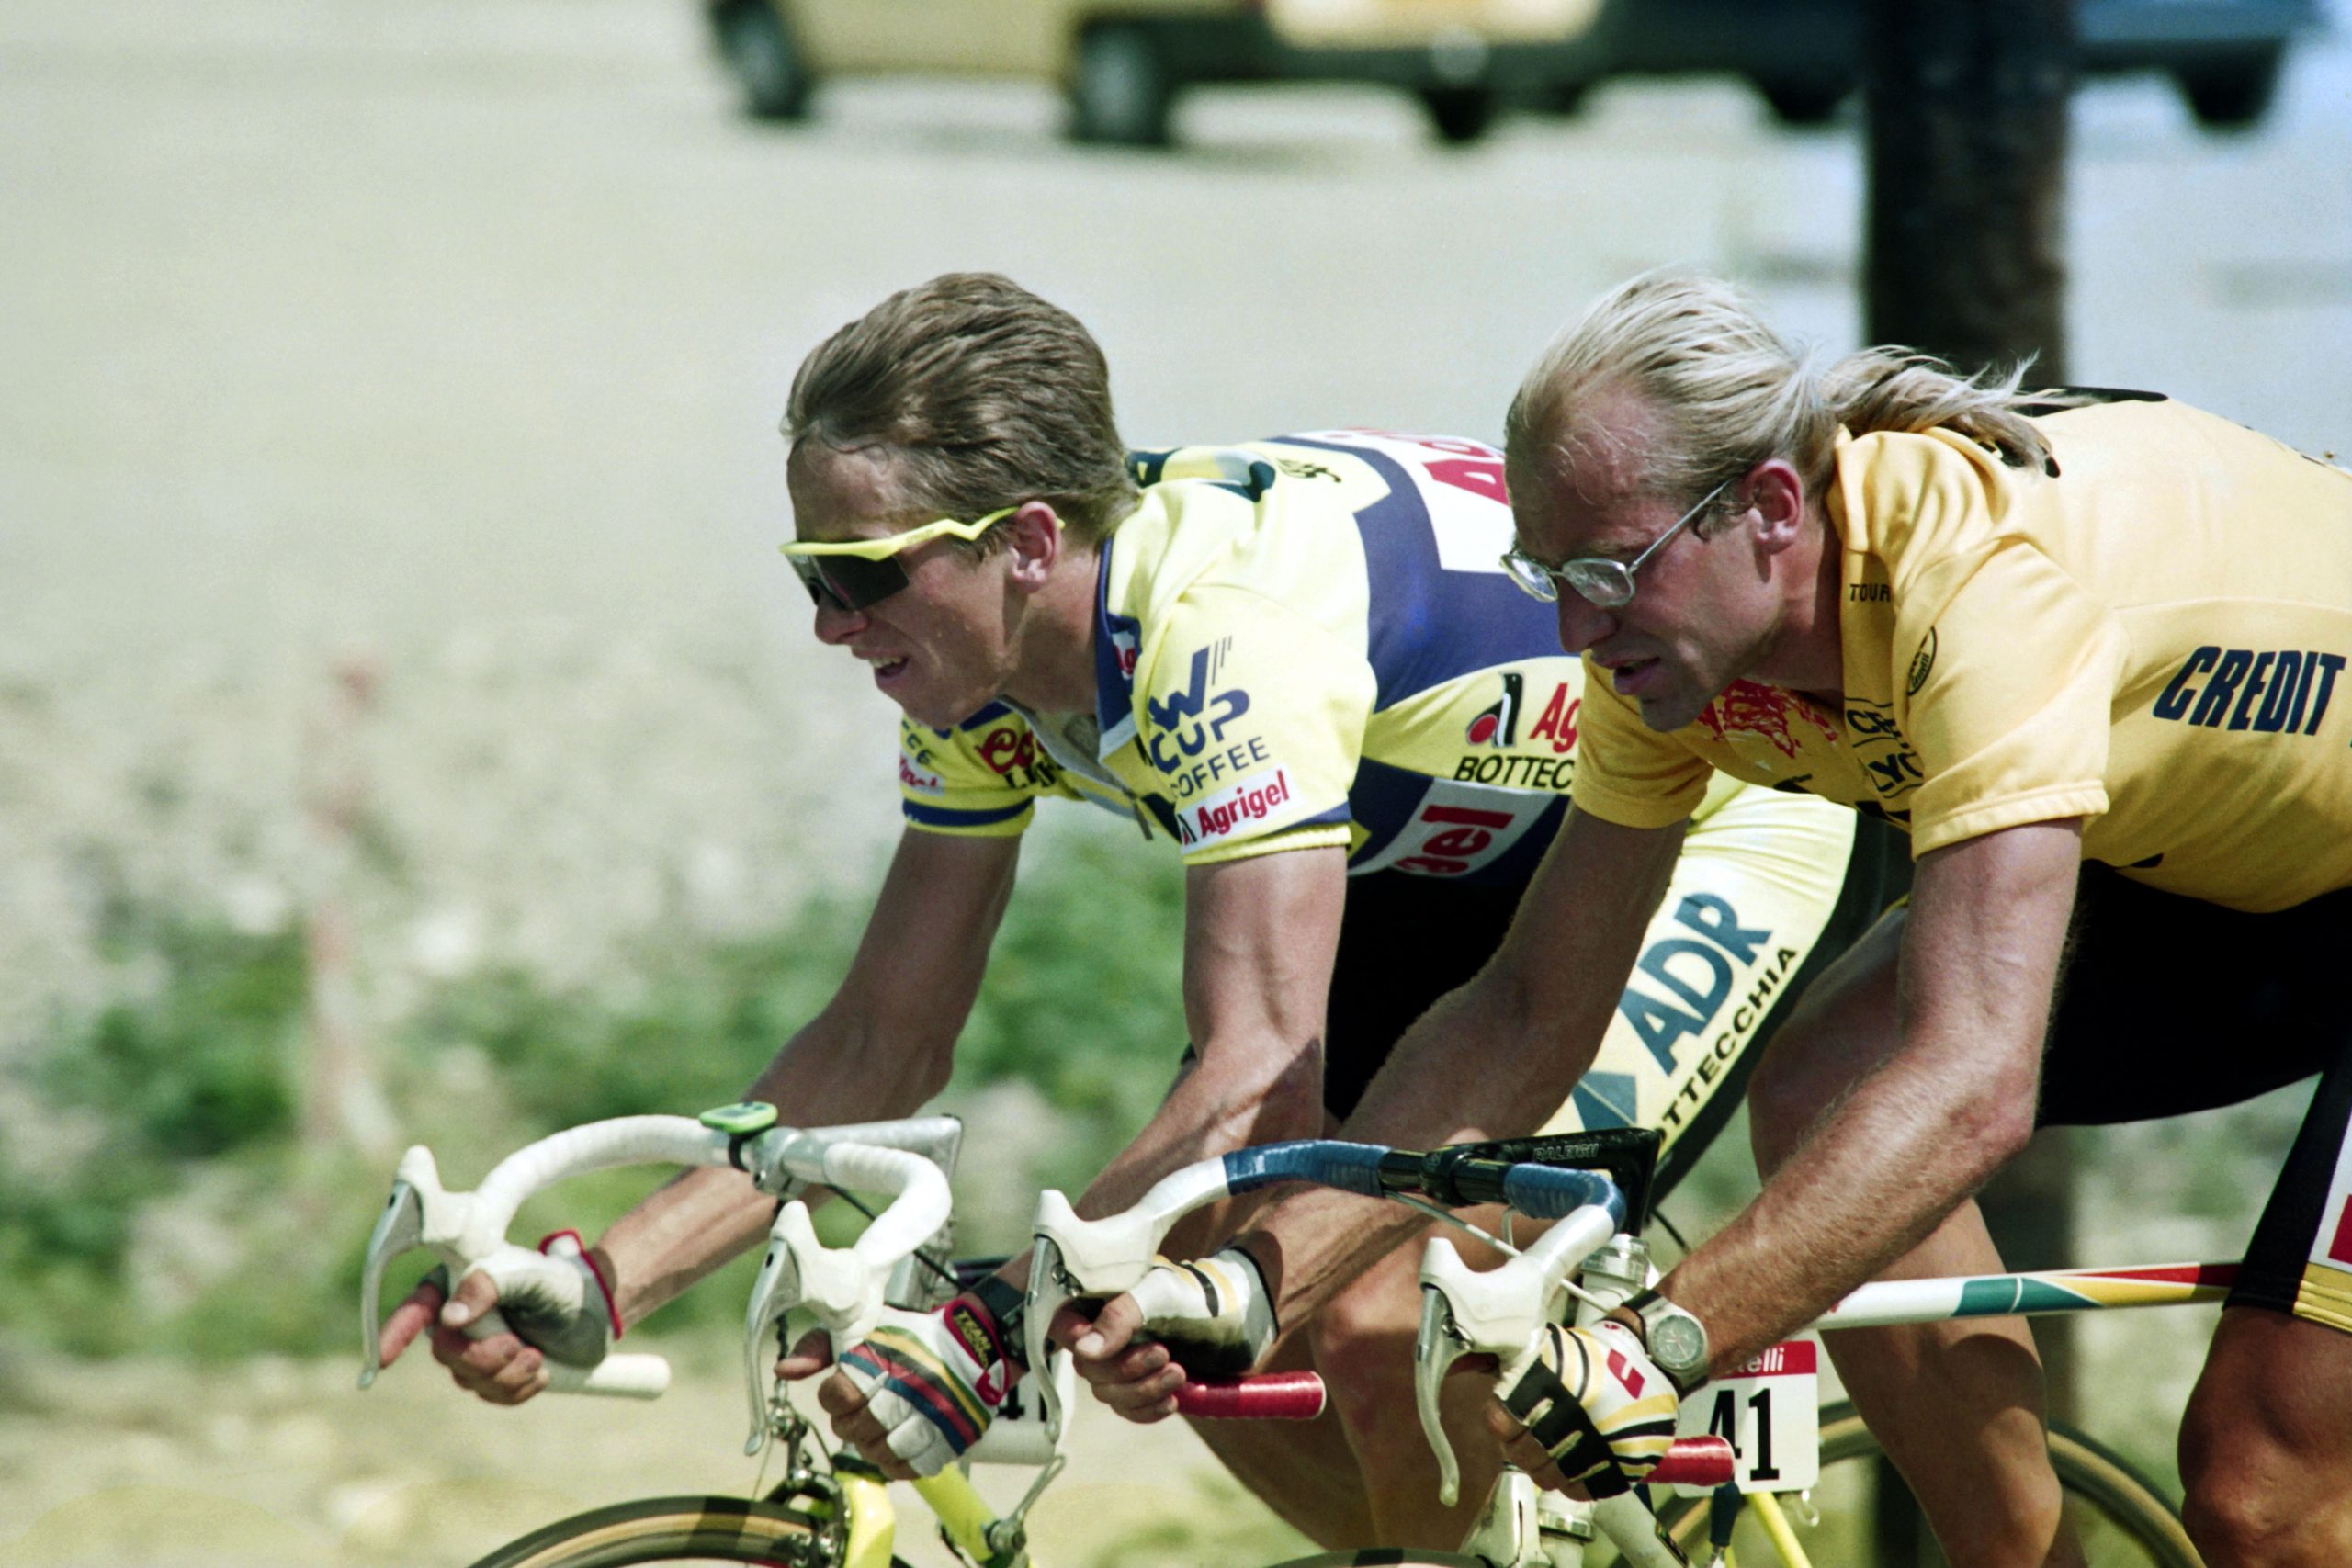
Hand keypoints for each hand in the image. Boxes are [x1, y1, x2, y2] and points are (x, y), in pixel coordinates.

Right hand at [372, 1234, 617, 1407]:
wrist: (594, 1311)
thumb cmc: (558, 1282)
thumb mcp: (529, 1275)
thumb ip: (490, 1287)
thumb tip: (450, 1317)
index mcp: (455, 1286)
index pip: (416, 1310)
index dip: (395, 1333)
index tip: (382, 1357)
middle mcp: (456, 1320)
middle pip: (446, 1354)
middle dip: (483, 1357)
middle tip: (518, 1344)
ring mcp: (472, 1350)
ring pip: (469, 1379)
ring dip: (508, 1373)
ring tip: (535, 1353)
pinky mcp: (493, 1376)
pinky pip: (492, 1396)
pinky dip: (518, 1388)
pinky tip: (540, 1370)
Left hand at [791, 1295, 1013, 1479]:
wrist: (973, 1344)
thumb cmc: (911, 1338)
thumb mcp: (864, 1329)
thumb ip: (819, 1347)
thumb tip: (783, 1370)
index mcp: (882, 1360)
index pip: (836, 1396)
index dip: (835, 1395)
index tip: (846, 1387)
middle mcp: (907, 1391)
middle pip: (854, 1430)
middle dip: (850, 1422)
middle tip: (862, 1409)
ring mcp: (930, 1418)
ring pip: (878, 1454)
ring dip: (872, 1444)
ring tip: (880, 1427)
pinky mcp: (949, 1439)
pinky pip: (909, 1469)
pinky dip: (897, 1462)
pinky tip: (899, 1443)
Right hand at [1056, 1250, 1274, 1424]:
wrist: (1241, 1315)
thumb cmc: (1198, 1293)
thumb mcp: (1161, 1294)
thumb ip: (1122, 1315)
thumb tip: (1085, 1351)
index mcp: (1099, 1302)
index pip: (1065, 1327)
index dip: (1079, 1342)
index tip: (1105, 1350)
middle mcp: (1104, 1333)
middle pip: (1089, 1369)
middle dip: (1126, 1370)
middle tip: (1165, 1354)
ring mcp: (1123, 1362)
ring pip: (1109, 1394)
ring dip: (1142, 1391)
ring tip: (1179, 1374)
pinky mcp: (1142, 1386)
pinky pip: (1129, 1409)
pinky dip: (1148, 1410)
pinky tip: (1172, 1401)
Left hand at [1485, 1319, 1678, 1496]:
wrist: (1653, 1356)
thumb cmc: (1599, 1354)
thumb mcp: (1552, 1349)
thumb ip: (1513, 1367)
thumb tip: (1470, 1373)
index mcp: (1551, 1383)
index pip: (1501, 1420)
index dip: (1501, 1426)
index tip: (1508, 1423)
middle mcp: (1574, 1415)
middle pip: (1524, 1455)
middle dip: (1523, 1450)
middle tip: (1532, 1441)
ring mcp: (1600, 1444)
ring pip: (1549, 1478)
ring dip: (1547, 1468)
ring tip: (1556, 1452)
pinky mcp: (1623, 1465)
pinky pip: (1582, 1490)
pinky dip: (1573, 1483)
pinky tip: (1575, 1466)